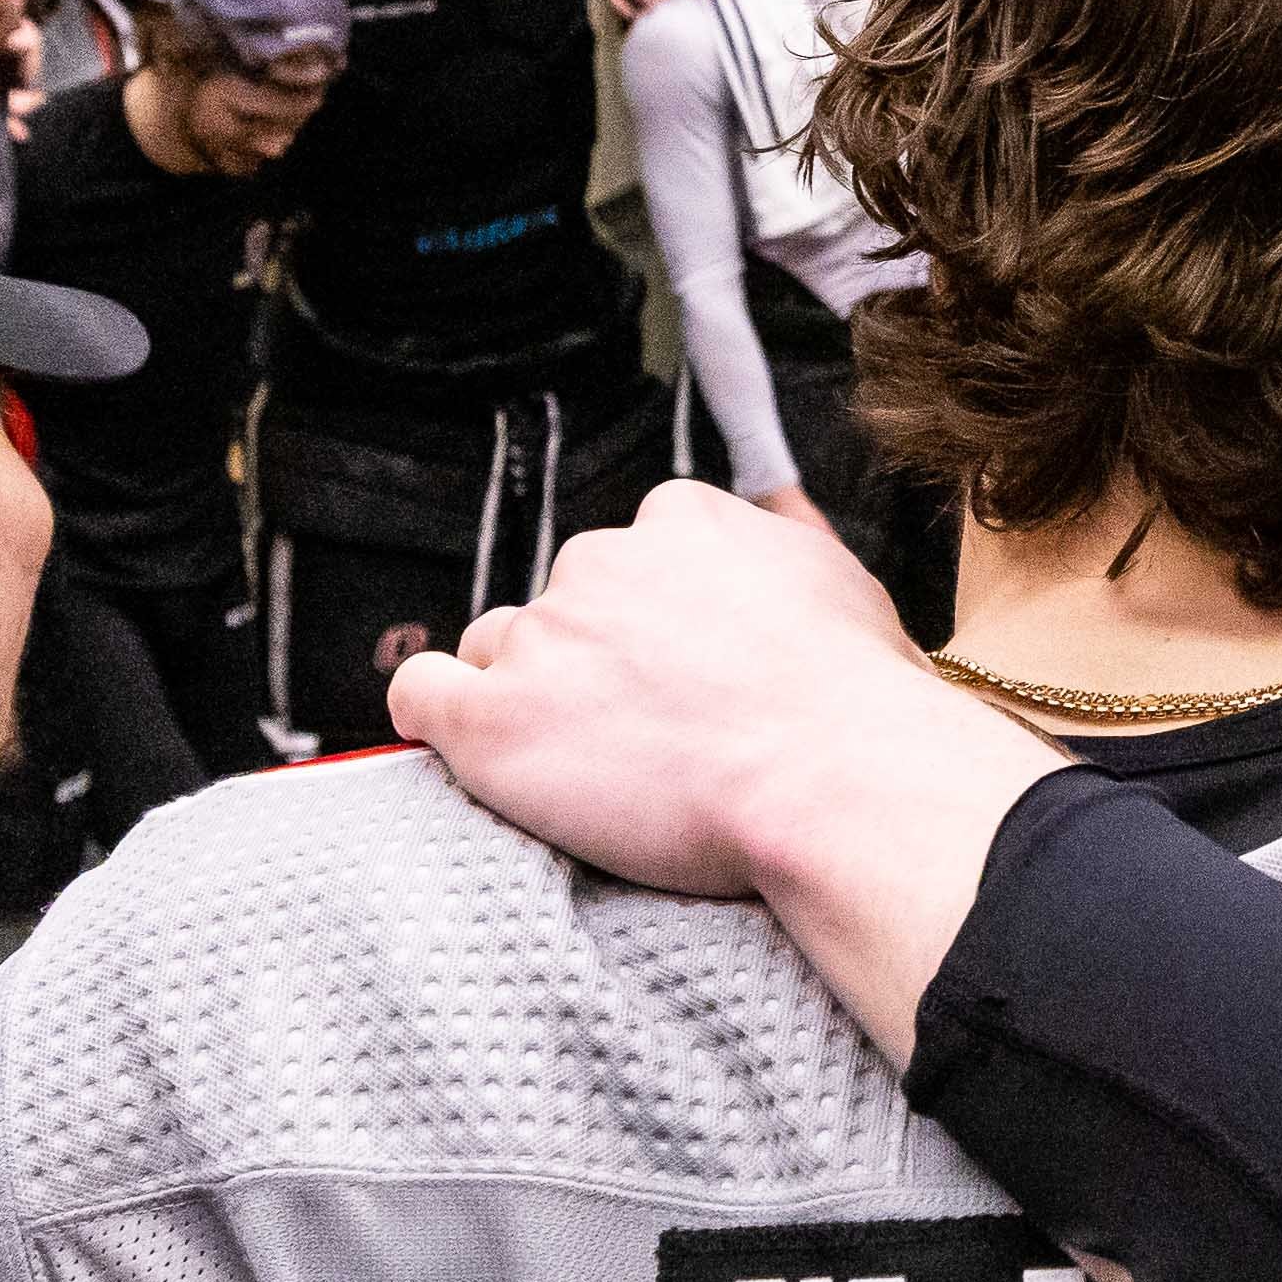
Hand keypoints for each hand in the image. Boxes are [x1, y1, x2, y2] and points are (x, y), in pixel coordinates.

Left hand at [392, 484, 1051, 1053]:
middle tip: (644, 733)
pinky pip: (421, 695)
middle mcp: (601, 561)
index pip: (629, 558)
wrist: (837, 781)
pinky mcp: (494, 717)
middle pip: (561, 605)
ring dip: (526, 696)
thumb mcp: (844, 581)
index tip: (673, 675)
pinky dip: (433, 714)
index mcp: (680, 520)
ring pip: (497, 651)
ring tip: (586, 764)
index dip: (645, 625)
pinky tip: (464, 745)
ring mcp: (542, 636)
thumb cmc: (860, 703)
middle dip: (588, 662)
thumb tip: (774, 500)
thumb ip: (786, 534)